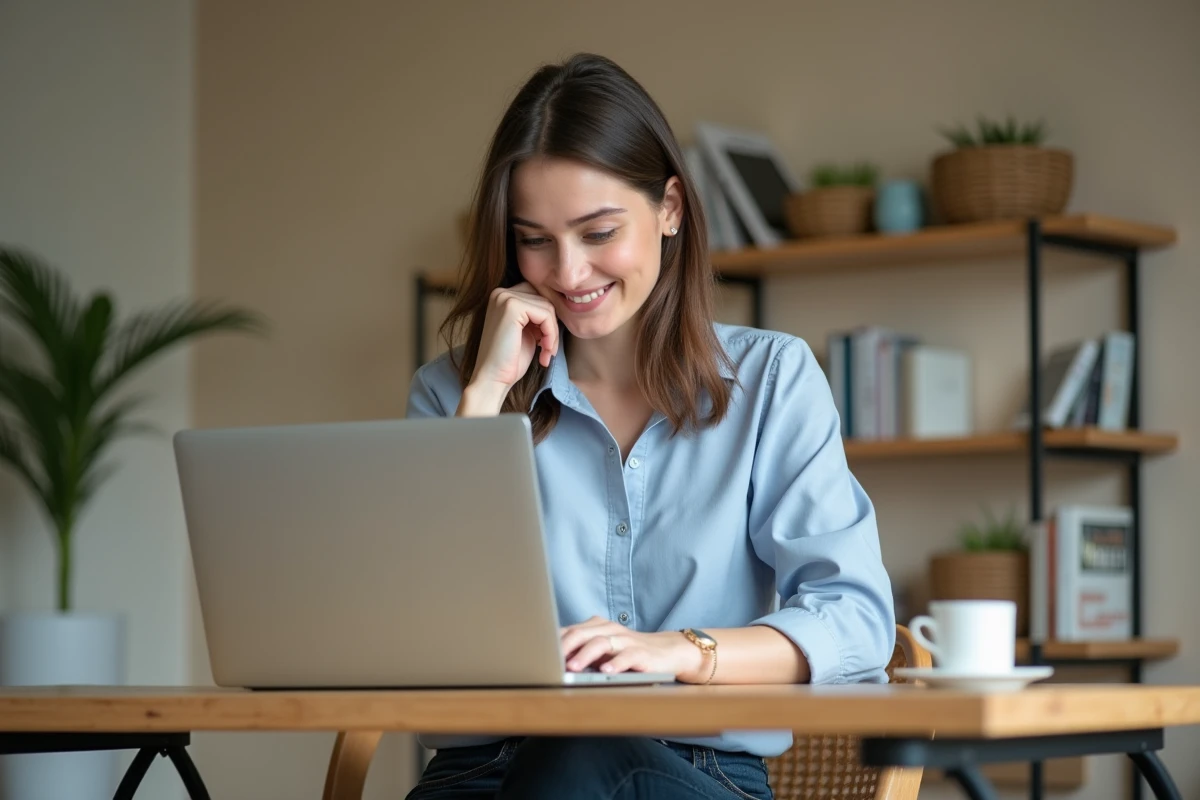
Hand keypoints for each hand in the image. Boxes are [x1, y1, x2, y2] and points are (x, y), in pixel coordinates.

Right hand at [470, 282, 559, 393]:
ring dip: (553, 333)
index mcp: (503, 296)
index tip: (546, 342)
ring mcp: (505, 298)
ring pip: (547, 308)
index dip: (547, 319)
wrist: (493, 378)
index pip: (538, 295)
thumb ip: (537, 315)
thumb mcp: (527, 331)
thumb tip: (559, 305)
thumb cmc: (510, 359)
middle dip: (552, 326)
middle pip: (544, 299)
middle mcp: (501, 293)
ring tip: (546, 352)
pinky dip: (551, 334)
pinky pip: (546, 315)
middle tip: (549, 349)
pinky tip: (544, 350)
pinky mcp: (512, 307)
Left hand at [559, 616, 705, 679]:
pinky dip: (615, 663)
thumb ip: (581, 653)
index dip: (553, 643)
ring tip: (572, 668)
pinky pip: (627, 656)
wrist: (668, 651)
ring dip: (584, 655)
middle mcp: (610, 630)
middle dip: (564, 647)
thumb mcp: (603, 651)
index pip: (569, 631)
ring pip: (601, 643)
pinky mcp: (642, 653)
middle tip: (550, 661)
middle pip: (581, 634)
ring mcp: (626, 640)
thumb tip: (553, 665)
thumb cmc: (629, 653)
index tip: (537, 656)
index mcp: (597, 627)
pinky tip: (606, 671)